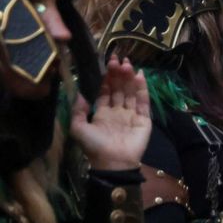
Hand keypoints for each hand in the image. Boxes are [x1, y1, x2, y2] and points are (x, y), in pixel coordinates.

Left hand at [70, 55, 150, 170]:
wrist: (113, 163)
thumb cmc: (94, 146)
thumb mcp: (78, 128)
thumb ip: (77, 111)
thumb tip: (78, 93)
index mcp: (103, 113)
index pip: (106, 91)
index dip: (107, 78)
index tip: (107, 64)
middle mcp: (118, 111)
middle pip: (119, 89)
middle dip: (118, 74)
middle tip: (118, 59)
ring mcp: (131, 115)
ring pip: (130, 92)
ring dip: (129, 78)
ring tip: (127, 64)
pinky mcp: (143, 119)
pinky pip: (143, 102)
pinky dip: (142, 89)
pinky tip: (139, 76)